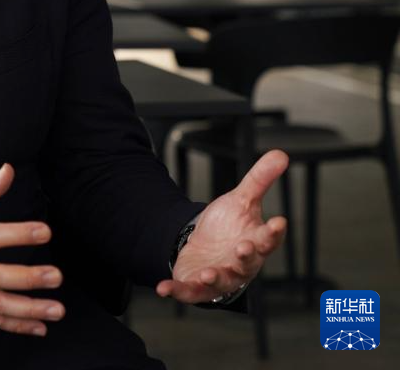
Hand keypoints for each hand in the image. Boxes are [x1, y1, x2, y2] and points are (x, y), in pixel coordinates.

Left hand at [156, 149, 289, 303]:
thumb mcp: (242, 199)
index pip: (269, 237)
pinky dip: (176, 291)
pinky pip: (187, 291)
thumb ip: (260, 179)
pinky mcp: (197, 286)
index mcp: (255, 241)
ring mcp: (220, 276)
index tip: (279, 220)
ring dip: (215, 278)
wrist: (207, 246)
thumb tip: (281, 153)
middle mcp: (240, 263)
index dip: (274, 231)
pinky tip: (162, 288)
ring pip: (221, 281)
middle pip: (247, 262)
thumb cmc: (231, 226)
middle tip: (245, 246)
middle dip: (246, 255)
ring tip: (208, 273)